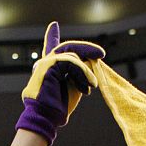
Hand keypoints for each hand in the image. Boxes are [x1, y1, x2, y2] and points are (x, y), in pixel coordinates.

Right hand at [15, 21, 104, 145]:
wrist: (47, 119)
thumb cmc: (60, 109)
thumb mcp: (73, 86)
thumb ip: (79, 72)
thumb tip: (90, 61)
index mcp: (48, 69)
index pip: (50, 48)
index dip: (51, 36)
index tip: (54, 25)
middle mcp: (44, 64)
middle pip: (67, 49)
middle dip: (86, 50)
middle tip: (101, 54)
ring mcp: (44, 63)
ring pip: (72, 55)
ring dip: (86, 70)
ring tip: (93, 84)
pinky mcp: (48, 65)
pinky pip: (70, 62)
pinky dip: (82, 72)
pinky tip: (88, 85)